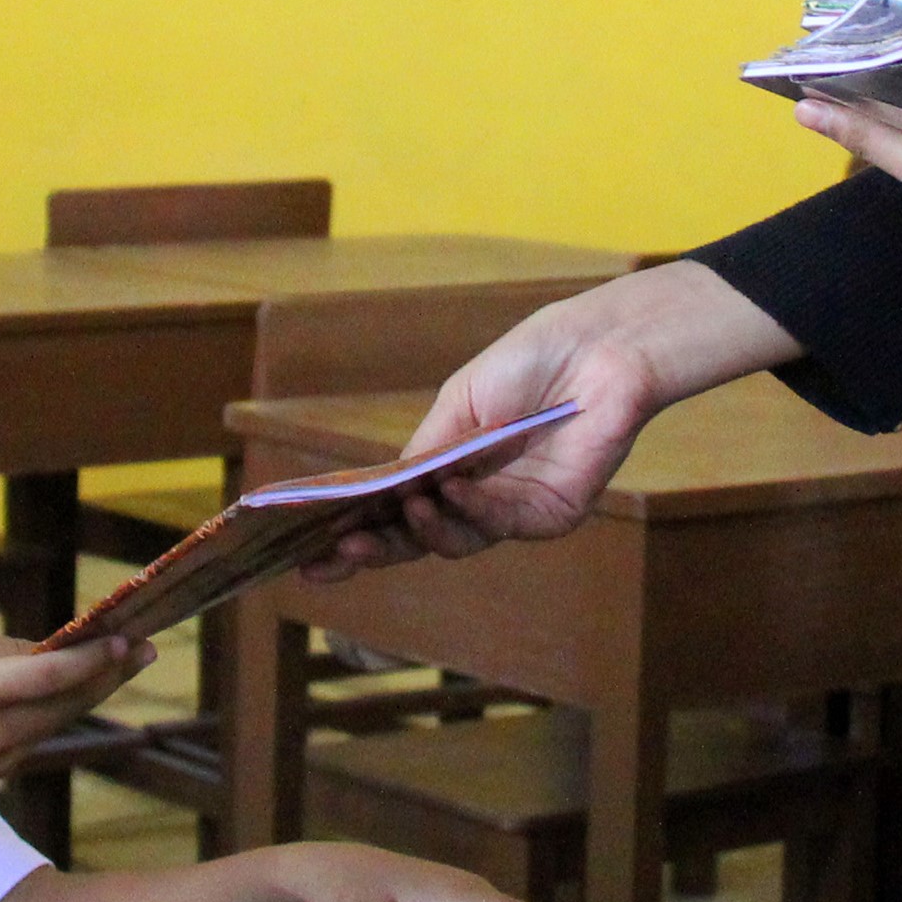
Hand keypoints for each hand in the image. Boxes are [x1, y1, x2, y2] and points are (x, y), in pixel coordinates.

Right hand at [0, 630, 141, 799]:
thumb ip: (1, 649)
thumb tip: (51, 652)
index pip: (49, 677)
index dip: (94, 659)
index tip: (127, 639)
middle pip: (67, 704)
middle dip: (110, 675)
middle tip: (147, 646)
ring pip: (57, 722)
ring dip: (91, 692)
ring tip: (124, 662)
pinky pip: (34, 736)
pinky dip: (56, 710)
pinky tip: (74, 687)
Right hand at [308, 260, 800, 576]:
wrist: (599, 349)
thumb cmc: (532, 364)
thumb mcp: (460, 403)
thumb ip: (425, 450)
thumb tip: (380, 495)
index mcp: (449, 471)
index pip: (393, 514)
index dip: (353, 535)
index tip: (303, 551)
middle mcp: (478, 498)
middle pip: (416, 541)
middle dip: (373, 550)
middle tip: (336, 551)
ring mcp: (514, 511)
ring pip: (455, 541)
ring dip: (423, 527)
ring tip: (407, 505)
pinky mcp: (552, 515)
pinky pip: (500, 523)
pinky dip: (470, 508)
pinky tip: (450, 489)